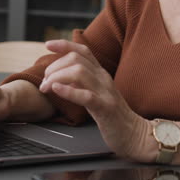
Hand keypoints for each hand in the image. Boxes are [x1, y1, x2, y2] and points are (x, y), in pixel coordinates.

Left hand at [39, 40, 153, 161]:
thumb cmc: (112, 116)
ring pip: (79, 72)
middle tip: (44, 82)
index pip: (83, 51)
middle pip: (76, 59)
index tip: (48, 45)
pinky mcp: (105, 108)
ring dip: (57, 77)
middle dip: (55, 66)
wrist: (135, 134)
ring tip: (47, 87)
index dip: (64, 45)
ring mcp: (106, 92)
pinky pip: (85, 95)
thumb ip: (81, 84)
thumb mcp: (95, 94)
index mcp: (101, 74)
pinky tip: (56, 89)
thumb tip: (60, 77)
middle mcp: (103, 78)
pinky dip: (68, 91)